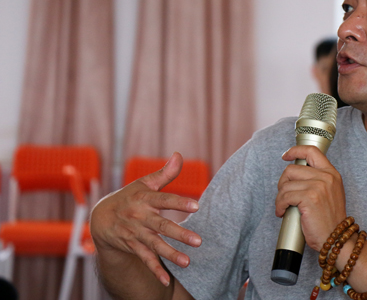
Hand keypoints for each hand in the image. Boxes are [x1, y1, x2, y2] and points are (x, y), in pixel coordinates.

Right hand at [90, 152, 201, 285]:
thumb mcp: (144, 183)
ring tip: (187, 261)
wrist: (100, 218)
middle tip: (198, 241)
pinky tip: (166, 280)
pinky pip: (144, 259)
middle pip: (161, 226)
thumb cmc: (130, 196)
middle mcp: (140, 217)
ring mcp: (135, 233)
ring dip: (170, 254)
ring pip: (154, 245)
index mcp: (145, 199)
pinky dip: (154, 270)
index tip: (196, 206)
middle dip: (179, 233)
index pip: (164, 200)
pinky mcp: (132, 246)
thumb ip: (165, 173)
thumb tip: (179, 155)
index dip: (179, 202)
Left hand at [275, 146, 346, 250]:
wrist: (338, 239)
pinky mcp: (309, 198)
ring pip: (286, 184)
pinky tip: (282, 212)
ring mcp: (318, 186)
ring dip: (280, 197)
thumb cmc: (330, 220)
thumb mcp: (330, 193)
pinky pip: (284, 196)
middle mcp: (326, 177)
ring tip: (284, 206)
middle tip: (284, 196)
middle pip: (292, 169)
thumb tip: (294, 173)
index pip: (311, 151)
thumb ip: (318, 180)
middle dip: (282, 183)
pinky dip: (279, 205)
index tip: (286, 156)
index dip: (295, 151)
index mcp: (332, 173)